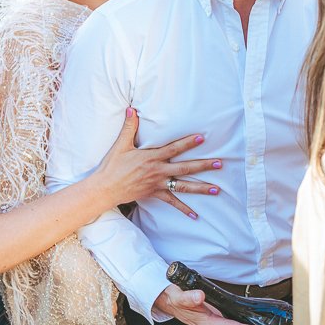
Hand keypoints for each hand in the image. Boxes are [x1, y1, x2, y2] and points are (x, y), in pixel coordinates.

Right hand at [92, 108, 222, 215]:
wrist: (105, 188)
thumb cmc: (112, 166)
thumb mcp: (121, 145)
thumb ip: (129, 127)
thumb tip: (131, 109)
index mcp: (152, 157)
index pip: (174, 148)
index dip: (188, 143)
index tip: (202, 138)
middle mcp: (158, 171)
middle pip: (185, 168)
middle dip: (203, 166)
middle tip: (220, 163)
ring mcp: (158, 184)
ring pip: (183, 186)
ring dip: (200, 188)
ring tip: (216, 189)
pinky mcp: (155, 195)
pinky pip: (172, 203)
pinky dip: (184, 209)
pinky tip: (195, 215)